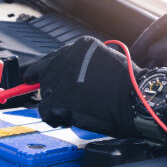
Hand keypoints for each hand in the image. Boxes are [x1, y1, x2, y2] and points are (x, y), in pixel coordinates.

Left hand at [22, 36, 145, 137]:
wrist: (136, 100)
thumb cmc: (129, 86)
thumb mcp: (107, 61)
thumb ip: (84, 64)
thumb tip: (66, 76)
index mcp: (82, 47)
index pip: (53, 57)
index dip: (42, 69)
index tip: (31, 76)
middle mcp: (69, 59)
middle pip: (46, 75)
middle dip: (52, 90)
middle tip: (63, 102)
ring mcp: (62, 79)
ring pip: (45, 93)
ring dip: (57, 104)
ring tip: (76, 110)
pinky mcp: (60, 99)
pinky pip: (45, 110)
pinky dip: (54, 117)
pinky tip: (66, 119)